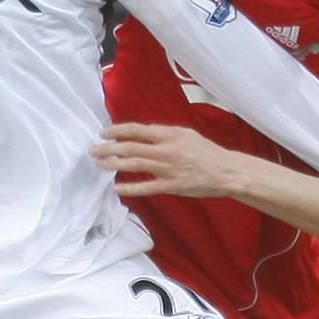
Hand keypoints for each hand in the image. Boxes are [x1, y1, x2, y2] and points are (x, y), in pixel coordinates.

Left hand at [89, 122, 246, 197]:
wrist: (226, 171)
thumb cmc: (206, 151)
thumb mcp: (186, 134)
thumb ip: (164, 133)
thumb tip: (142, 134)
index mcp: (169, 134)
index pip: (137, 130)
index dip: (117, 131)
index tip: (103, 133)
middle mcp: (165, 150)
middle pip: (130, 148)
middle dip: (108, 148)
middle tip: (93, 149)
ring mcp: (167, 169)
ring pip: (134, 165)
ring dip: (114, 164)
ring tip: (99, 164)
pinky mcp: (171, 186)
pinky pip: (146, 187)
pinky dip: (131, 188)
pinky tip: (118, 189)